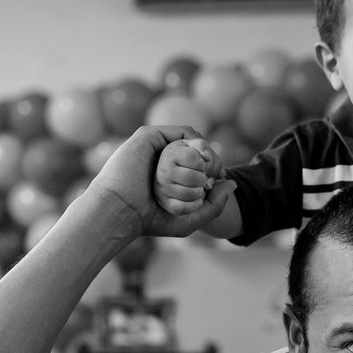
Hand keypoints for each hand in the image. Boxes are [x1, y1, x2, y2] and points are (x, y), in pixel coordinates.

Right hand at [90, 126, 235, 238]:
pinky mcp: (148, 137)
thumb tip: (233, 183)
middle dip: (213, 160)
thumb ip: (214, 205)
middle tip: (217, 173)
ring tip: (208, 169)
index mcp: (167, 177)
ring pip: (191, 141)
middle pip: (197, 151)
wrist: (120, 211)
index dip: (214, 169)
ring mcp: (154, 147)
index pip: (198, 165)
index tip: (221, 179)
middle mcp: (160, 160)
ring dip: (206, 153)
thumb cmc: (150, 219)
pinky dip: (195, 142)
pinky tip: (199, 158)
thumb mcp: (190, 219)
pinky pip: (181, 132)